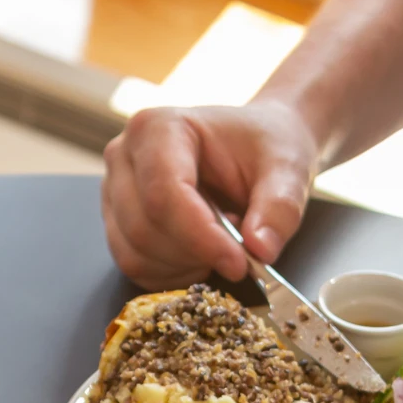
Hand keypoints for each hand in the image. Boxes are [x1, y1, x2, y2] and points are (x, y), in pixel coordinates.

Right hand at [101, 100, 320, 288]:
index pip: (164, 195)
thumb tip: (260, 249)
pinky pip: (135, 266)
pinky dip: (172, 274)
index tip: (240, 263)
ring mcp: (114, 190)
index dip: (200, 238)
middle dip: (194, 255)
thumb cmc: (264, 146)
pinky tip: (201, 255)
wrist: (253, 145)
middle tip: (238, 256)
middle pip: (143, 229)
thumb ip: (279, 207)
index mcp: (159, 127)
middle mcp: (124, 155)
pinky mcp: (117, 221)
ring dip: (183, 267)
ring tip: (220, 245)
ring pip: (135, 254)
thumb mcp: (288, 169)